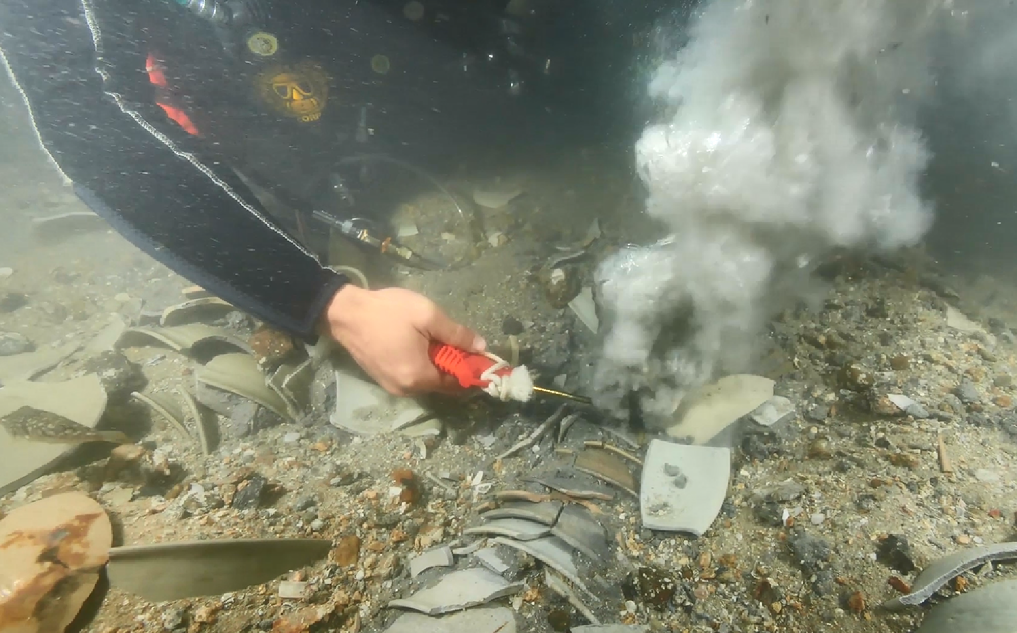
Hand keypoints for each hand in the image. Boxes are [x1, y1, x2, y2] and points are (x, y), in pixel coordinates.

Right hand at [320, 284, 485, 396]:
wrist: (345, 313)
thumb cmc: (388, 312)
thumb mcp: (427, 316)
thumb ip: (456, 334)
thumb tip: (481, 347)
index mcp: (418, 377)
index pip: (456, 384)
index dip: (471, 371)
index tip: (481, 357)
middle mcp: (406, 390)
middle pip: (441, 384)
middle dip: (454, 368)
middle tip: (461, 344)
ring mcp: (391, 386)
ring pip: (425, 381)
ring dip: (437, 366)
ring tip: (441, 342)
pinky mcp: (382, 379)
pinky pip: (411, 377)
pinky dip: (421, 366)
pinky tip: (422, 347)